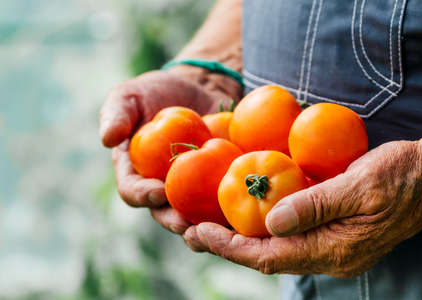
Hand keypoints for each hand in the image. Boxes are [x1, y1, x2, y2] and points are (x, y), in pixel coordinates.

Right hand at [100, 69, 239, 234]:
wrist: (200, 89)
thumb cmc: (159, 92)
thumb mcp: (131, 95)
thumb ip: (117, 113)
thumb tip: (107, 139)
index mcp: (136, 171)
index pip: (133, 190)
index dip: (142, 195)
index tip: (158, 192)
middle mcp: (160, 187)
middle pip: (164, 213)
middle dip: (174, 221)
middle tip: (187, 224)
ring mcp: (190, 190)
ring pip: (194, 216)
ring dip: (203, 227)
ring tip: (214, 229)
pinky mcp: (215, 186)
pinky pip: (222, 202)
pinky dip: (230, 210)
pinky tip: (241, 212)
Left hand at [183, 137, 421, 276]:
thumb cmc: (401, 175)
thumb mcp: (360, 184)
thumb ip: (315, 206)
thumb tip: (270, 222)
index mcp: (335, 249)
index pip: (271, 255)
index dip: (231, 247)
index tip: (198, 233)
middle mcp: (329, 255)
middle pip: (267, 257)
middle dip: (226, 246)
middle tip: (188, 231)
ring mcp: (331, 246)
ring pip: (275, 248)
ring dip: (239, 238)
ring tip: (204, 226)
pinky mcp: (331, 232)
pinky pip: (289, 236)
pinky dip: (261, 228)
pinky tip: (244, 215)